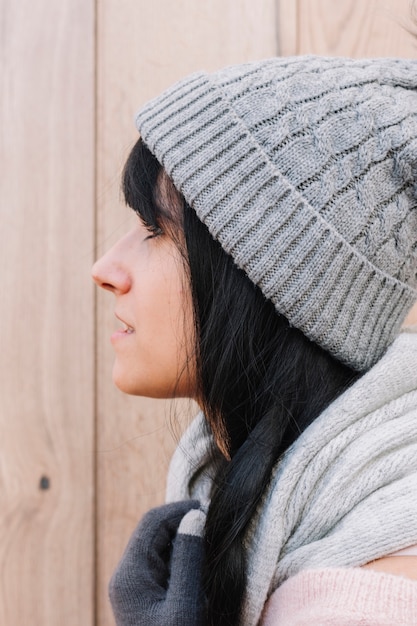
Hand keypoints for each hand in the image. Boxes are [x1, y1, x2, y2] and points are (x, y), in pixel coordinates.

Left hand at [109, 500, 206, 625]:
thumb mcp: (185, 606)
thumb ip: (189, 560)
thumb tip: (195, 517)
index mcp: (129, 574)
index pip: (152, 522)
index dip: (179, 510)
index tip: (209, 509)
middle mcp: (127, 576)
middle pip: (155, 532)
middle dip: (183, 524)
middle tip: (214, 526)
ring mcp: (134, 588)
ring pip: (160, 548)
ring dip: (185, 542)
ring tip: (212, 547)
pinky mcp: (144, 598)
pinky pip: (163, 566)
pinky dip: (183, 560)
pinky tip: (201, 569)